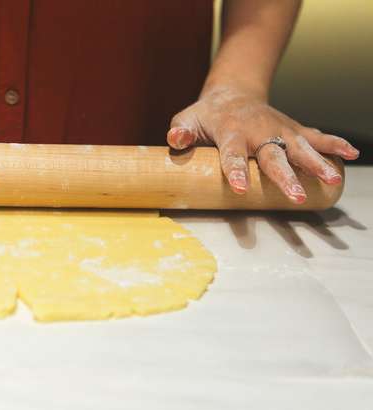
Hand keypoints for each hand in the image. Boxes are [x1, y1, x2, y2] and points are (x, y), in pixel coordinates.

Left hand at [166, 86, 358, 203]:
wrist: (233, 93)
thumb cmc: (206, 115)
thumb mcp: (187, 119)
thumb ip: (180, 130)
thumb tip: (175, 139)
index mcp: (231, 133)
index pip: (232, 154)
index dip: (235, 171)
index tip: (239, 188)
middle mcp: (259, 132)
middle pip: (273, 157)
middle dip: (285, 177)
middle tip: (295, 197)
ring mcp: (279, 130)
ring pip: (300, 148)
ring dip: (317, 163)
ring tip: (332, 179)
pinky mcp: (293, 129)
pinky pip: (317, 136)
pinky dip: (334, 144)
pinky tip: (352, 154)